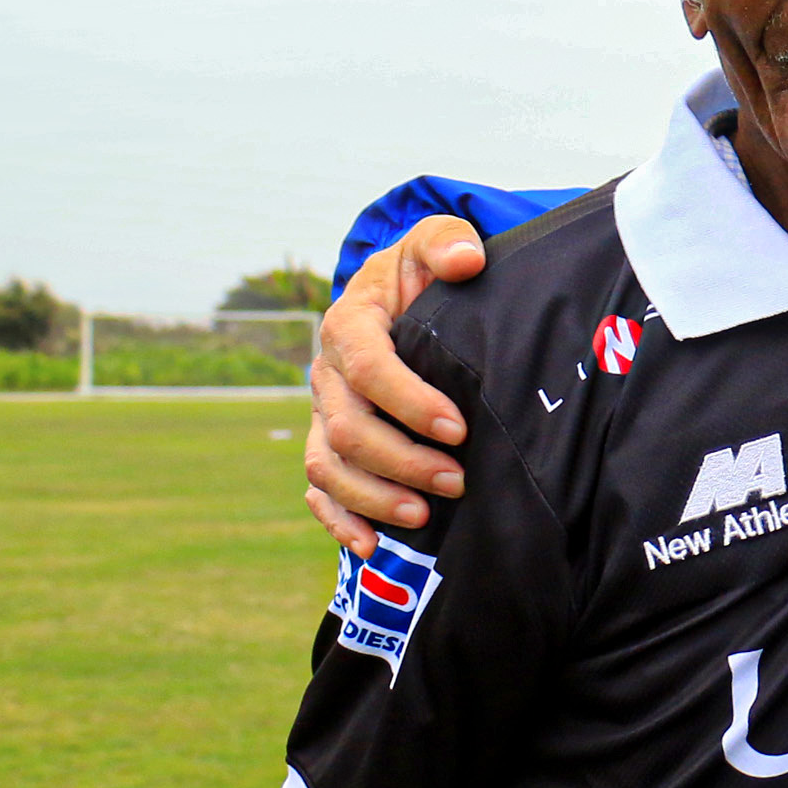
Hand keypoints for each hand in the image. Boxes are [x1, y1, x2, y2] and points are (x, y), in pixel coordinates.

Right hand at [303, 216, 486, 554]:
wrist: (403, 297)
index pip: (368, 366)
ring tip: (426, 516)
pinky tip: (370, 545)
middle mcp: (328, 374)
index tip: (457, 428)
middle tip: (458, 479)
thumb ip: (448, 242)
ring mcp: (325, 414)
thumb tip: (467, 260)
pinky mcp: (331, 445)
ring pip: (329, 465)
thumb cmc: (425, 272)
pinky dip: (338, 520)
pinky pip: (319, 489)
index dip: (409, 401)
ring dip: (374, 497)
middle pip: (349, 427)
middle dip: (402, 459)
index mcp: (349, 324)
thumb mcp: (436, 243)